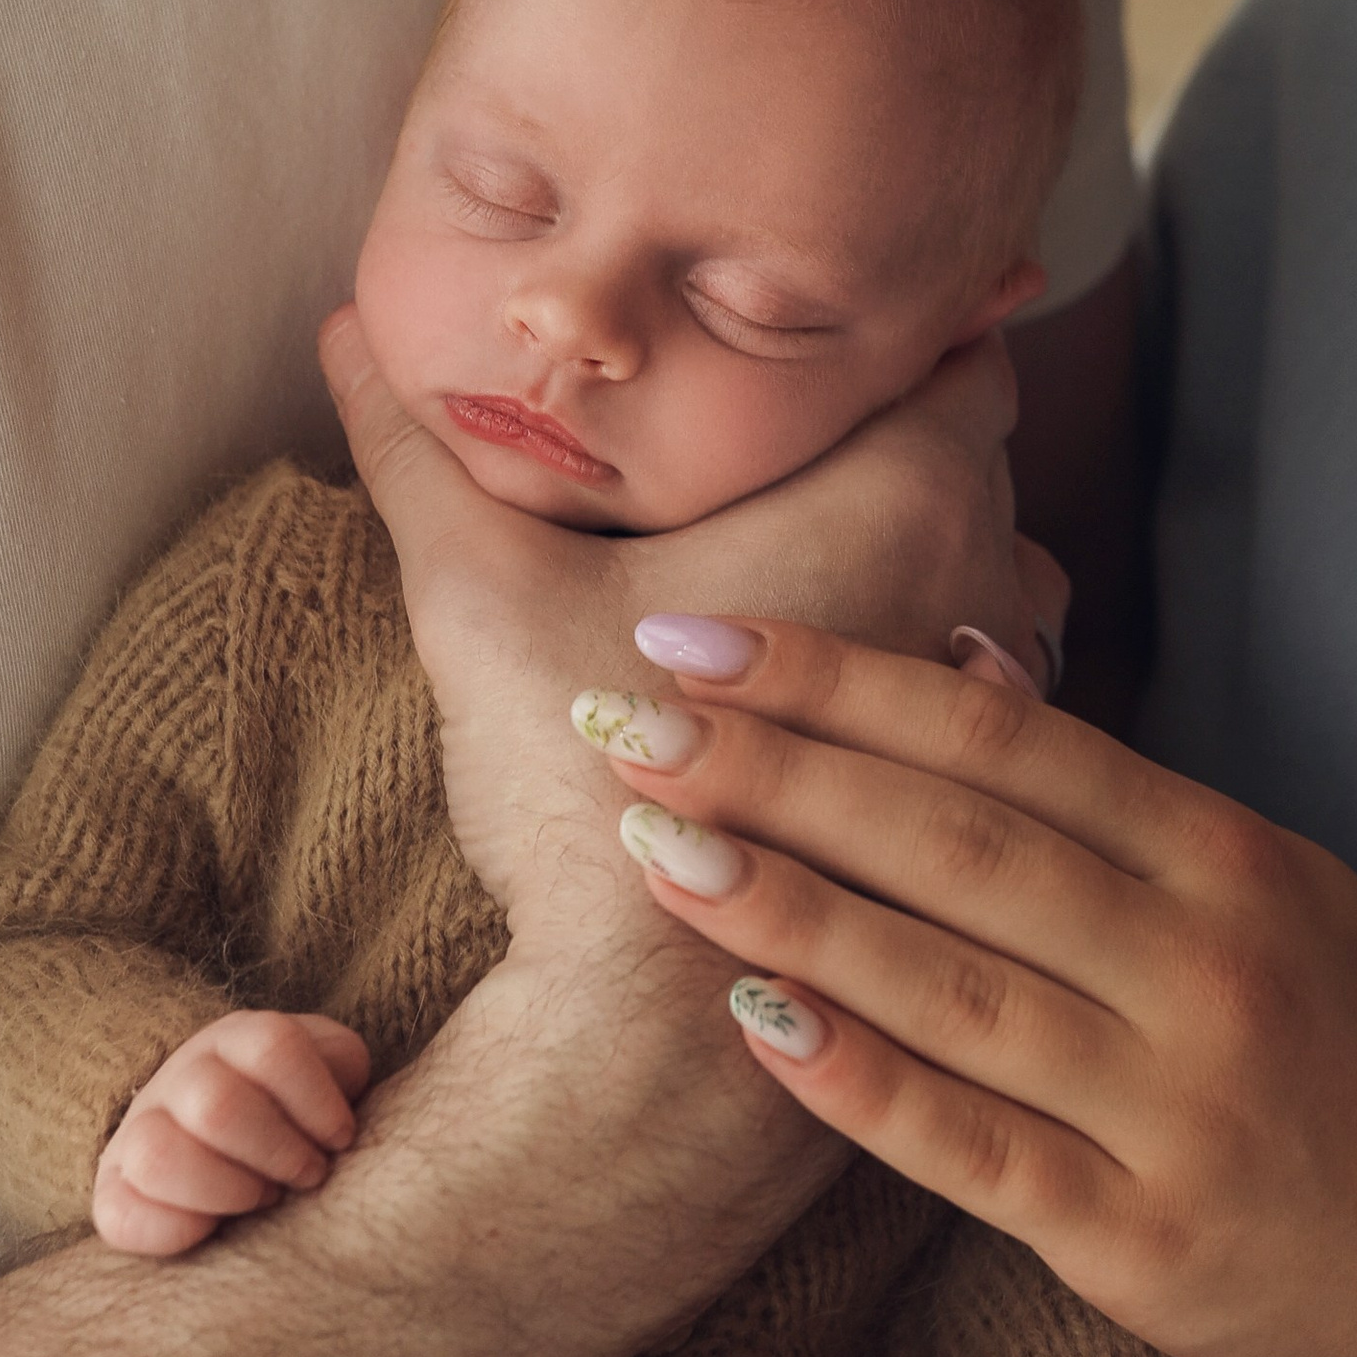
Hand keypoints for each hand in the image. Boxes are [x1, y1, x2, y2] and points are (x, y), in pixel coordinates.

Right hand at [92, 1011, 369, 1257]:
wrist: (230, 1141)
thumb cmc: (297, 1110)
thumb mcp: (329, 1072)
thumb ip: (341, 1070)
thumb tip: (332, 1115)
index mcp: (237, 1040)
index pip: (273, 1047)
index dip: (316, 1098)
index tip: (340, 1137)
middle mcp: (180, 1077)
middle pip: (217, 1106)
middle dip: (278, 1153)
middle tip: (308, 1176)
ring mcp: (137, 1132)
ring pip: (158, 1156)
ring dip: (227, 1190)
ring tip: (264, 1200)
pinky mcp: (113, 1193)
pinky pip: (120, 1216)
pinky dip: (170, 1232)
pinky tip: (212, 1233)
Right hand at [317, 309, 1063, 967]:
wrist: (653, 1030)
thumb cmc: (584, 794)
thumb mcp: (479, 588)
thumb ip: (418, 447)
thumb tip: (342, 326)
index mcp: (907, 492)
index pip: (961, 349)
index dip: (896, 334)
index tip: (816, 345)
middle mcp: (992, 583)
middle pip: (982, 470)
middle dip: (900, 453)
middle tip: (793, 454)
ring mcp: (1014, 708)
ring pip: (1007, 593)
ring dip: (938, 578)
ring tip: (825, 584)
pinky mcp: (1001, 818)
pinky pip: (1001, 716)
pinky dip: (945, 694)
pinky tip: (855, 719)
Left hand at [581, 622, 1356, 1356]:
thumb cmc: (1347, 1061)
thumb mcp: (1273, 891)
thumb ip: (1116, 798)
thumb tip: (964, 662)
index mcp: (1228, 860)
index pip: (1007, 743)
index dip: (841, 683)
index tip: (697, 639)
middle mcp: (1206, 965)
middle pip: (959, 843)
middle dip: (778, 772)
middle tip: (627, 722)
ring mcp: (1176, 1104)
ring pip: (949, 985)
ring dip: (787, 908)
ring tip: (652, 844)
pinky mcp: (1143, 1239)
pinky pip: (973, 1147)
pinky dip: (857, 1081)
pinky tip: (751, 1020)